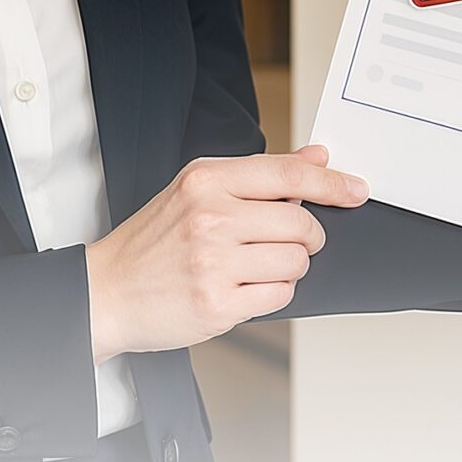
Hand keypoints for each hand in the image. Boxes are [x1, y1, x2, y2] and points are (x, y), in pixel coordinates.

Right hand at [83, 144, 366, 359]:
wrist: (105, 291)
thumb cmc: (153, 241)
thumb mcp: (196, 190)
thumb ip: (259, 174)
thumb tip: (316, 156)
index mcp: (206, 180)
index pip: (288, 174)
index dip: (332, 183)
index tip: (356, 189)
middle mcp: (210, 217)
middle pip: (301, 222)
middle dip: (307, 236)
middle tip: (292, 241)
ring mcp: (214, 263)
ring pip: (296, 261)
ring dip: (290, 267)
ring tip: (258, 266)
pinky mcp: (218, 304)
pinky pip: (281, 295)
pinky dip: (274, 293)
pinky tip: (246, 287)